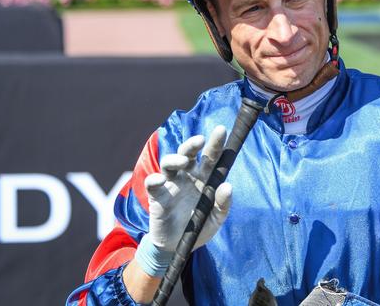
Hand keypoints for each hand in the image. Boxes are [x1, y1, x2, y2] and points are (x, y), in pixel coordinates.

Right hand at [145, 125, 231, 251]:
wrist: (178, 248)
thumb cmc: (199, 228)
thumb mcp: (216, 219)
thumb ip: (223, 204)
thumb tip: (228, 185)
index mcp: (204, 179)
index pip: (210, 157)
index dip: (215, 144)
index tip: (221, 130)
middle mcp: (187, 177)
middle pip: (188, 153)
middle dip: (193, 144)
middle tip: (201, 139)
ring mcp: (171, 184)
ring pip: (169, 163)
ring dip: (175, 158)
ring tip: (184, 161)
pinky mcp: (157, 196)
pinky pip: (152, 183)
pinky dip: (155, 180)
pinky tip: (161, 180)